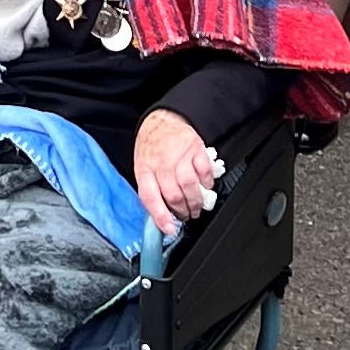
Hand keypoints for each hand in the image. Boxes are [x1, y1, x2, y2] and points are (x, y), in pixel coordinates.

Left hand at [132, 107, 223, 234]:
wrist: (163, 119)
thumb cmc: (152, 146)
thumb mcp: (142, 165)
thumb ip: (150, 188)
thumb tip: (159, 216)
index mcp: (144, 168)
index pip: (150, 197)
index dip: (160, 216)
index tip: (169, 229)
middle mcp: (161, 162)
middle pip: (173, 195)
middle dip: (182, 212)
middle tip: (186, 216)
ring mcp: (179, 155)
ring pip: (190, 186)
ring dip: (195, 202)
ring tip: (196, 207)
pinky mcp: (195, 149)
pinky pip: (204, 172)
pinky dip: (207, 184)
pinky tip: (204, 187)